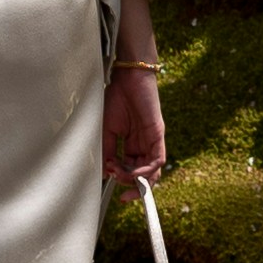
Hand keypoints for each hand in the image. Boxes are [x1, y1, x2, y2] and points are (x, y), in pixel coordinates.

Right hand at [104, 63, 167, 186]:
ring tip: (123, 177)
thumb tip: (104, 173)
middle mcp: (144, 145)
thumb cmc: (116, 99)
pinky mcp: (158, 134)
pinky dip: (147, 170)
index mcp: (132, 144)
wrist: (127, 78)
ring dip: (138, 180)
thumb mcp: (107, 130)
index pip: (132, 170)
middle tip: (117, 184)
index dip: (122, 180)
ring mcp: (153, 140)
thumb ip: (107, 151)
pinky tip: (133, 173)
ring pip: (153, 171)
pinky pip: (158, 159)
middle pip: (144, 174)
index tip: (109, 180)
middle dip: (130, 184)